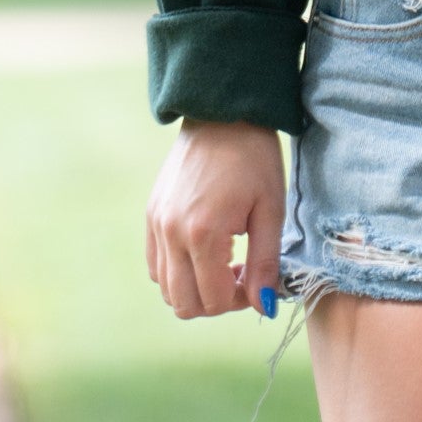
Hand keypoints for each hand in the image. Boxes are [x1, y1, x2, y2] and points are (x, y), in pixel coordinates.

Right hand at [145, 118, 284, 319]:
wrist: (224, 114)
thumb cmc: (255, 158)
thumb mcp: (271, 209)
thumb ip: (265, 263)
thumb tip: (264, 307)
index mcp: (203, 234)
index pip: (213, 301)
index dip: (240, 300)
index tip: (257, 278)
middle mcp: (171, 234)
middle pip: (183, 304)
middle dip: (216, 300)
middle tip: (242, 274)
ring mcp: (156, 224)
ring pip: (166, 289)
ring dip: (195, 288)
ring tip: (224, 261)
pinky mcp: (151, 215)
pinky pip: (155, 265)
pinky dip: (177, 271)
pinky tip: (204, 250)